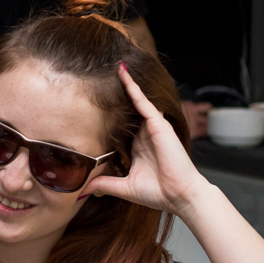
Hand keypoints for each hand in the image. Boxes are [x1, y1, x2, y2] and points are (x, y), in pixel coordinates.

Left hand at [79, 62, 208, 217]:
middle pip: (127, 110)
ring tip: (114, 65)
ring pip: (136, 101)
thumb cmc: (158, 193)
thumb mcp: (124, 187)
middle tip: (101, 74)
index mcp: (138, 147)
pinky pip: (144, 102)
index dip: (109, 114)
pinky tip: (123, 74)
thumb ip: (104, 184)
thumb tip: (84, 189)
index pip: (121, 126)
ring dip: (126, 84)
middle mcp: (145, 135)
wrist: (179, 197)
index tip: (93, 103)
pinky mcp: (159, 125)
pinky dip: (133, 88)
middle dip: (117, 93)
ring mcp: (153, 128)